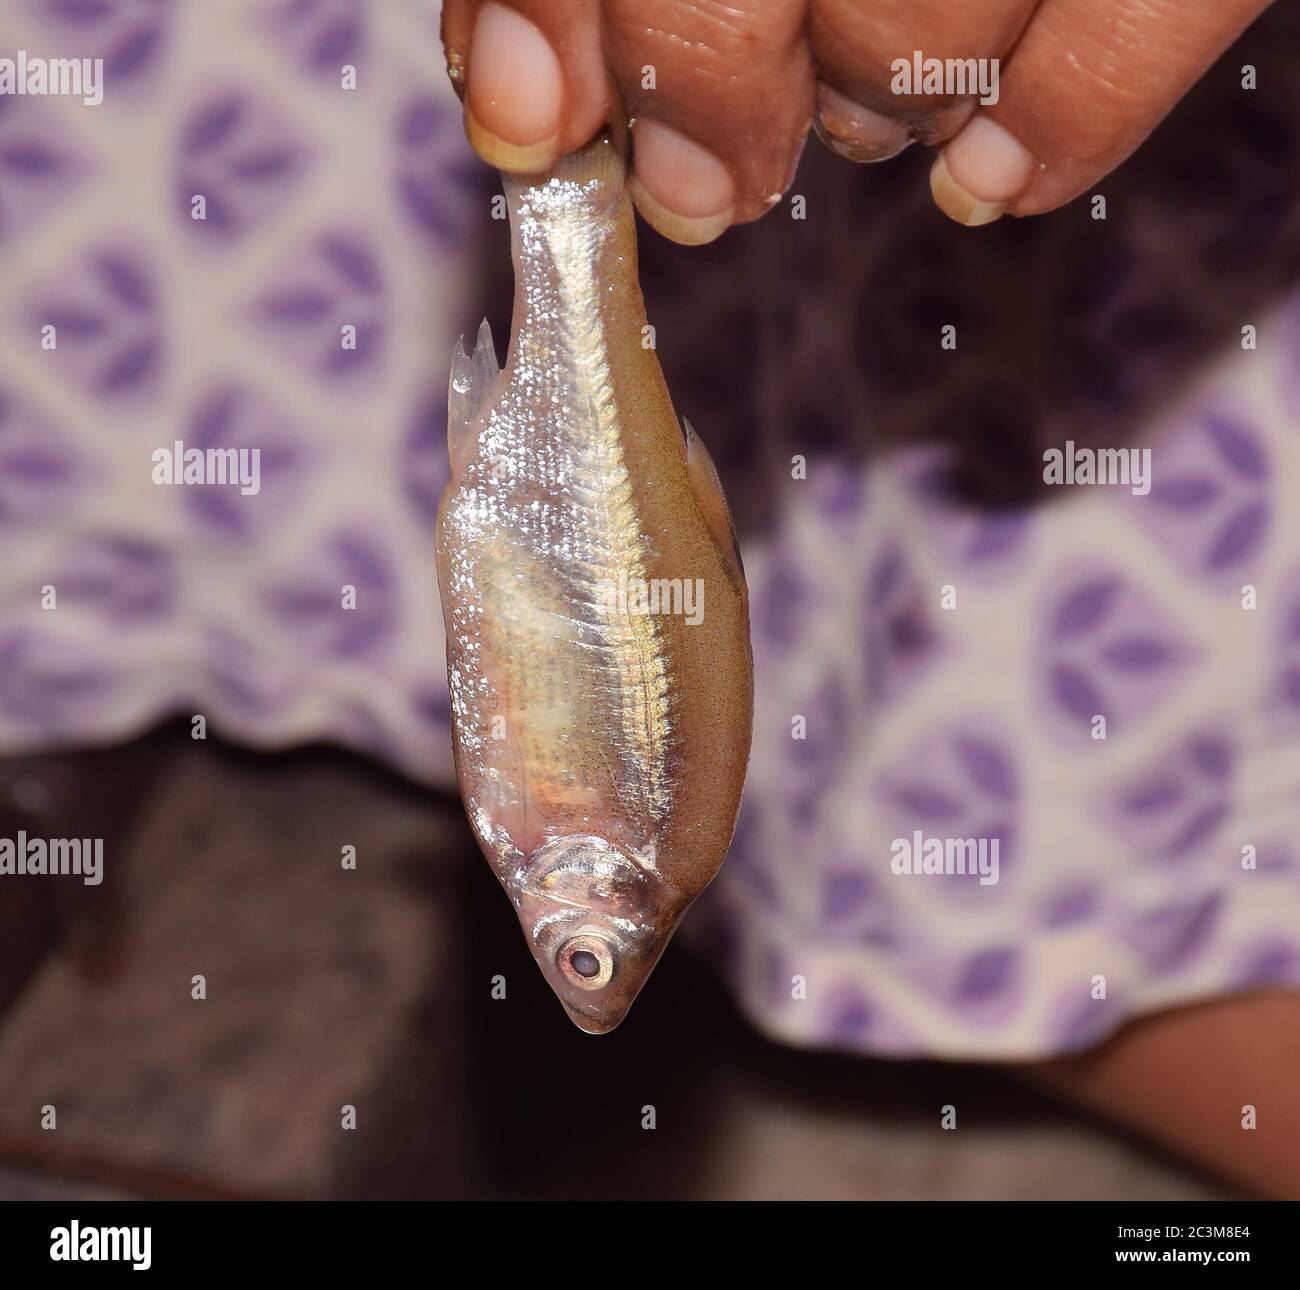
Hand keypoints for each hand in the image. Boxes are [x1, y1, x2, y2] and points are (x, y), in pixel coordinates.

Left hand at [442, 0, 1273, 239]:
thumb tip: (529, 107)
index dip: (563, 24)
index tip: (542, 122)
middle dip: (713, 100)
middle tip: (710, 172)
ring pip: (912, 30)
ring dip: (875, 98)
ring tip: (875, 91)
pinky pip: (1128, 39)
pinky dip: (1053, 129)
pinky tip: (986, 175)